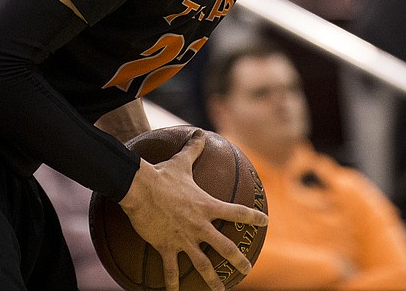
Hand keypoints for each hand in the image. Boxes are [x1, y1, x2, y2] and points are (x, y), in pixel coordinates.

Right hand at [119, 131, 268, 290]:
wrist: (140, 189)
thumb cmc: (162, 174)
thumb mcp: (181, 161)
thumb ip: (194, 148)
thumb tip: (199, 131)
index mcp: (207, 206)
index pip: (237, 212)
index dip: (252, 217)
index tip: (265, 222)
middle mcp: (200, 225)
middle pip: (225, 246)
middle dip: (239, 258)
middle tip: (248, 268)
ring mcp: (184, 239)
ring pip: (203, 264)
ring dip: (212, 279)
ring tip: (221, 290)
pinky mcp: (167, 247)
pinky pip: (171, 270)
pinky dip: (173, 284)